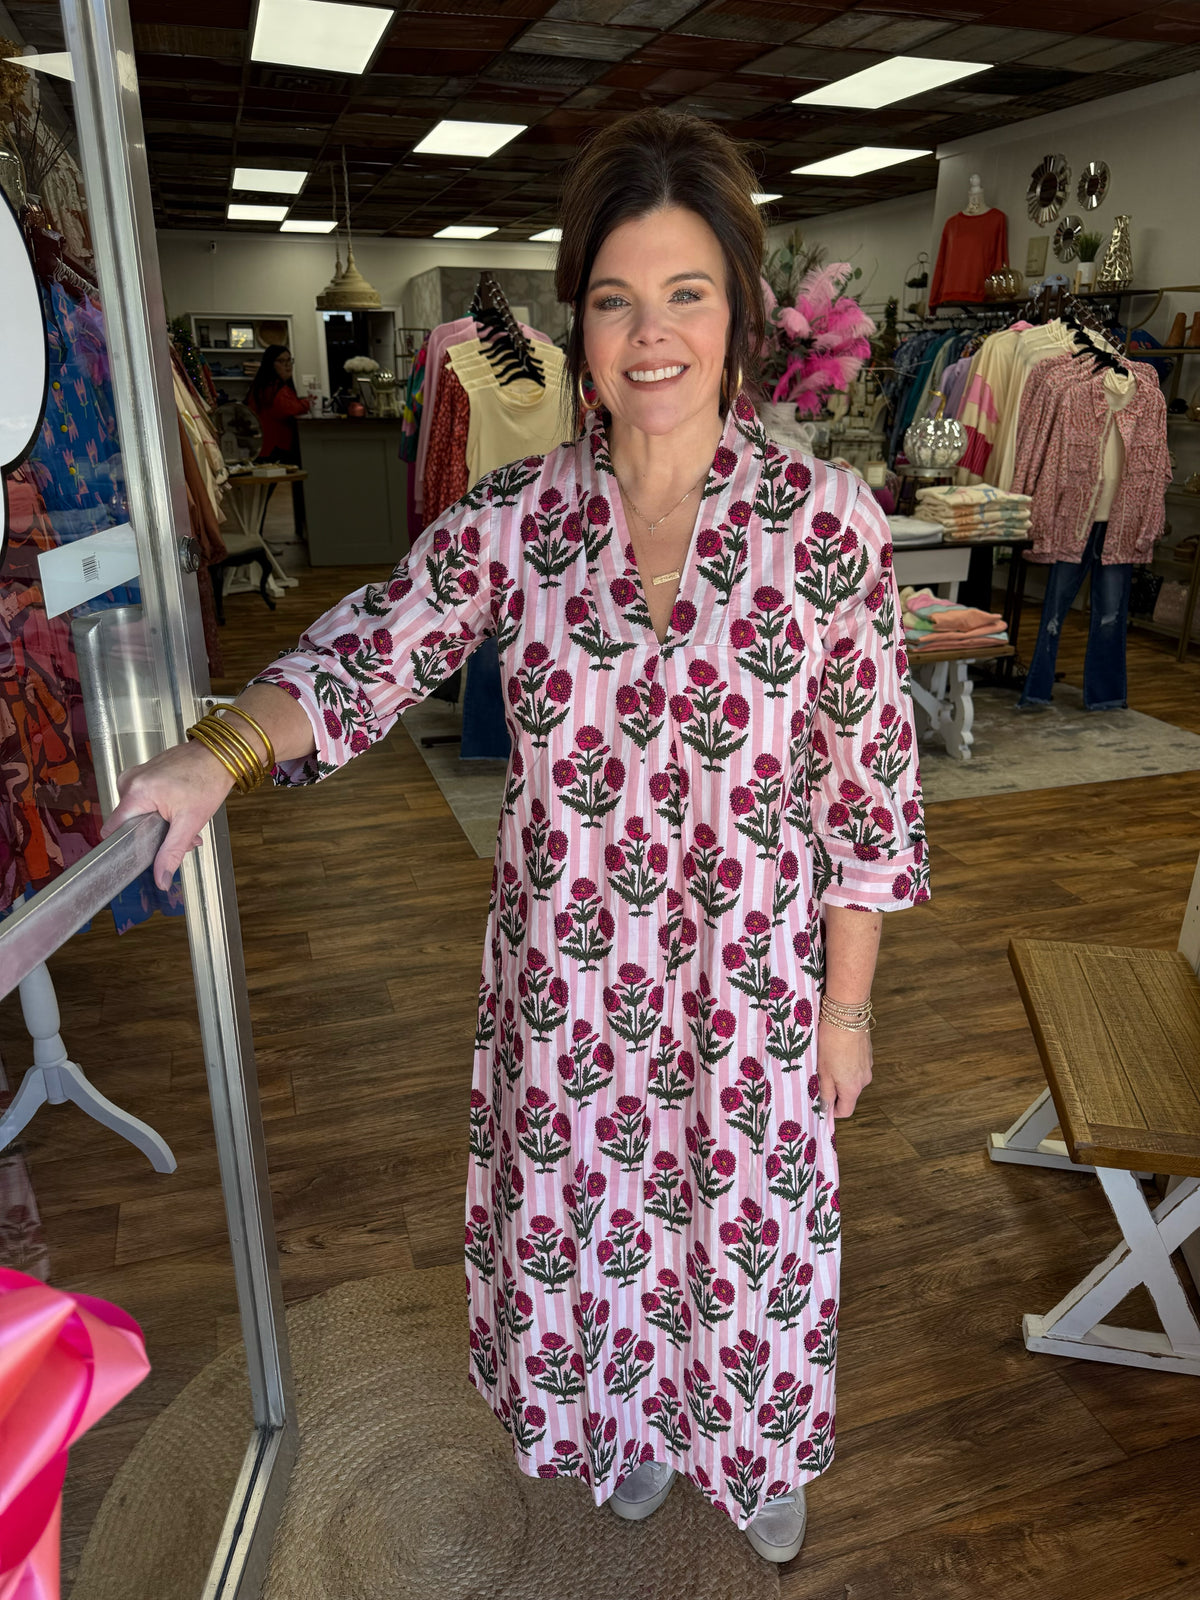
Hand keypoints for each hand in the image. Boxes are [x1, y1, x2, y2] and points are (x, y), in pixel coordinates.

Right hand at [100, 740, 235, 890]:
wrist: (221, 754)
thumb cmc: (208, 780)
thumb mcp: (190, 823)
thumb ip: (171, 853)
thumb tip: (161, 879)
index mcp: (135, 792)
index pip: (112, 829)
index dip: (125, 846)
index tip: (142, 852)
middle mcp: (130, 781)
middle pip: (130, 824)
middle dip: (155, 836)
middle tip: (181, 837)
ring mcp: (136, 775)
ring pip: (139, 813)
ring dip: (162, 824)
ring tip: (184, 822)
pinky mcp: (144, 774)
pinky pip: (144, 800)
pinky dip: (161, 810)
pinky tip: (180, 810)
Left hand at [816, 1019, 872, 1118]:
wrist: (847, 1016)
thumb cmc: (831, 1043)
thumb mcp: (823, 1071)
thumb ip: (825, 1092)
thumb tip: (825, 1108)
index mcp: (852, 1088)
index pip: (845, 1111)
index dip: (832, 1110)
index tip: (821, 1103)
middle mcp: (864, 1080)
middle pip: (849, 1094)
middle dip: (834, 1089)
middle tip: (819, 1076)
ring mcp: (868, 1066)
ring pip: (852, 1078)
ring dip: (840, 1075)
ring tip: (827, 1060)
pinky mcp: (868, 1054)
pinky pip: (856, 1066)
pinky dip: (846, 1063)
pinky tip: (836, 1050)